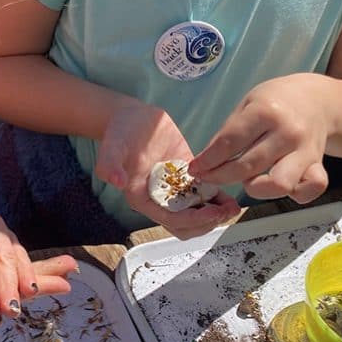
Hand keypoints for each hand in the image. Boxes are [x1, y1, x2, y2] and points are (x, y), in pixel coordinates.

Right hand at [96, 100, 240, 237]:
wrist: (132, 117)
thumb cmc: (120, 133)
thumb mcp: (112, 146)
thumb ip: (109, 164)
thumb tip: (114, 181)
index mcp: (142, 197)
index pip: (170, 219)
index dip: (192, 220)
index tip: (210, 213)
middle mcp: (160, 198)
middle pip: (186, 224)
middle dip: (207, 222)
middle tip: (225, 212)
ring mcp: (175, 188)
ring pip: (198, 213)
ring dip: (215, 214)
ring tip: (232, 206)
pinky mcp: (187, 176)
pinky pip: (204, 194)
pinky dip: (217, 198)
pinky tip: (229, 195)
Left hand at [189, 75, 330, 203]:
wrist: (317, 100)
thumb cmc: (276, 102)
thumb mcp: (247, 105)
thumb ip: (228, 133)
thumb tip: (207, 162)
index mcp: (265, 112)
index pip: (229, 143)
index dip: (207, 161)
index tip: (195, 169)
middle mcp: (288, 133)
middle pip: (248, 167)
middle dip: (221, 177)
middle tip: (209, 177)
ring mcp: (306, 151)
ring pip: (279, 184)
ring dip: (257, 188)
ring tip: (247, 180)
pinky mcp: (318, 165)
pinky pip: (310, 190)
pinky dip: (294, 194)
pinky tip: (279, 186)